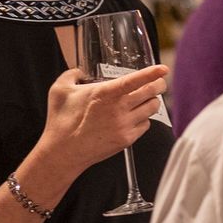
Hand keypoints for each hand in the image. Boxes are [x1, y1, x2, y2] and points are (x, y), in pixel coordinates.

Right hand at [33, 63, 168, 181]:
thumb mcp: (59, 90)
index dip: (152, 73)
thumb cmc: (60, 121)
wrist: (63, 153)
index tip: (163, 69)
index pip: (134, 80)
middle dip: (159, 85)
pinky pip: (145, 125)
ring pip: (152, 108)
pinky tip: (135, 117)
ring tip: (146, 99)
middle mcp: (117, 109)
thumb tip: (80, 71)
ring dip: (152, 101)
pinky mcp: (127, 139)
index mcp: (104, 94)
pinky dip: (144, 119)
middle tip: (159, 82)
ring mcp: (124, 125)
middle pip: (151, 92)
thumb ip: (71, 74)